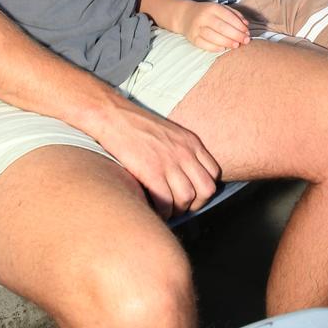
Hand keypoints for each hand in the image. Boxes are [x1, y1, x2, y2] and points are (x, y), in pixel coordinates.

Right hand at [99, 100, 219, 218]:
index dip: (204, 188)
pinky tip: (155, 208)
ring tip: (167, 209)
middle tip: (182, 206)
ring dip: (178, 209)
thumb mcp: (170, 133)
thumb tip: (186, 175)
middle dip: (197, 203)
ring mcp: (169, 162)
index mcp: (191, 142)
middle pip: (206, 189)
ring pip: (188, 198)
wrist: (114, 116)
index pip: (214, 173)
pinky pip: (166, 202)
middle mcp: (184, 152)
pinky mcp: (151, 172)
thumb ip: (182, 150)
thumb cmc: (138, 126)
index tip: (192, 194)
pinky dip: (162, 212)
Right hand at [177, 0, 249, 51]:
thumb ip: (234, 14)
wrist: (185, 16)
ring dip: (227, 42)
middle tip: (246, 41)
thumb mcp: (220, 8)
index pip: (228, 17)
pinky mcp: (192, 38)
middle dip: (236, 35)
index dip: (239, 25)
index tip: (247, 32)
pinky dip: (215, 48)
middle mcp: (203, 17)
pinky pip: (204, 45)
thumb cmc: (207, 13)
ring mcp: (197, 28)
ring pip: (213, 37)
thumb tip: (246, 24)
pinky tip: (223, 49)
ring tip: (237, 45)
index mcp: (212, 8)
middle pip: (222, 28)